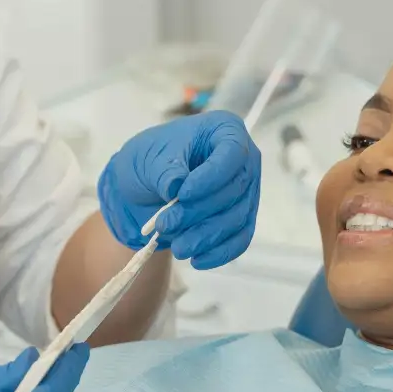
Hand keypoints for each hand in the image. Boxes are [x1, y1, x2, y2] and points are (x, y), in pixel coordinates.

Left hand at [98, 111, 261, 268]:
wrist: (145, 187)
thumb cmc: (151, 160)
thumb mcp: (149, 158)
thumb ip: (164, 170)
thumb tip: (176, 187)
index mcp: (224, 130)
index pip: (232, 152)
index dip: (211, 177)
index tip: (182, 195)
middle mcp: (244, 159)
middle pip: (234, 189)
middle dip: (199, 212)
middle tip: (165, 224)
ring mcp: (246, 191)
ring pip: (237, 218)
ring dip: (207, 236)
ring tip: (177, 247)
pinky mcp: (241, 218)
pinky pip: (240, 238)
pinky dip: (220, 252)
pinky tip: (197, 261)